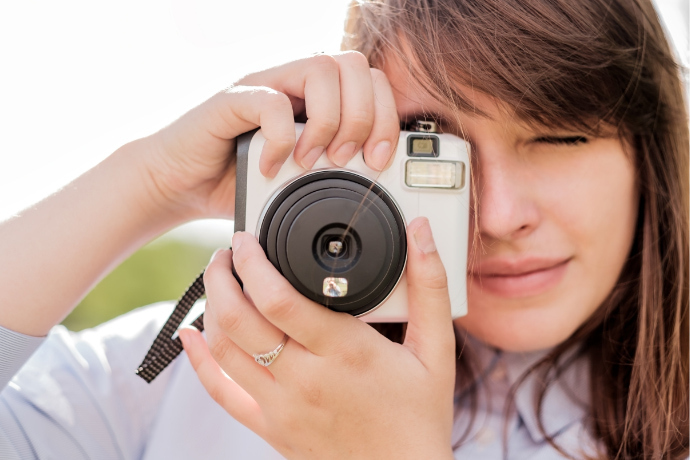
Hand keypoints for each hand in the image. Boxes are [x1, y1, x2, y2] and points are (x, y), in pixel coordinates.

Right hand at [142, 51, 399, 219]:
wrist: (179, 184)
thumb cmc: (238, 182)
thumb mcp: (300, 183)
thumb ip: (335, 174)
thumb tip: (379, 185)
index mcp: (316, 98)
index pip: (370, 80)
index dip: (385, 117)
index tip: (379, 161)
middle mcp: (293, 83)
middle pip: (354, 65)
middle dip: (364, 118)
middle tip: (348, 160)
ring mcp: (263, 86)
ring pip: (321, 69)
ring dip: (328, 122)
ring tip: (312, 161)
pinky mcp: (231, 100)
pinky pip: (271, 102)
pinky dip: (281, 139)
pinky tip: (273, 167)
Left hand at [180, 217, 455, 458]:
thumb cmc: (420, 414)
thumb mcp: (436, 349)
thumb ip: (431, 285)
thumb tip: (421, 231)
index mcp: (345, 352)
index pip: (278, 298)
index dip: (253, 261)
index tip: (247, 239)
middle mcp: (305, 379)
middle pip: (240, 319)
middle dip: (222, 277)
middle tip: (225, 253)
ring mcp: (282, 406)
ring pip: (224, 350)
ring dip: (211, 308)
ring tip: (217, 282)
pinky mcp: (270, 427)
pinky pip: (222, 394)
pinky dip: (199, 362)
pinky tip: (188, 336)